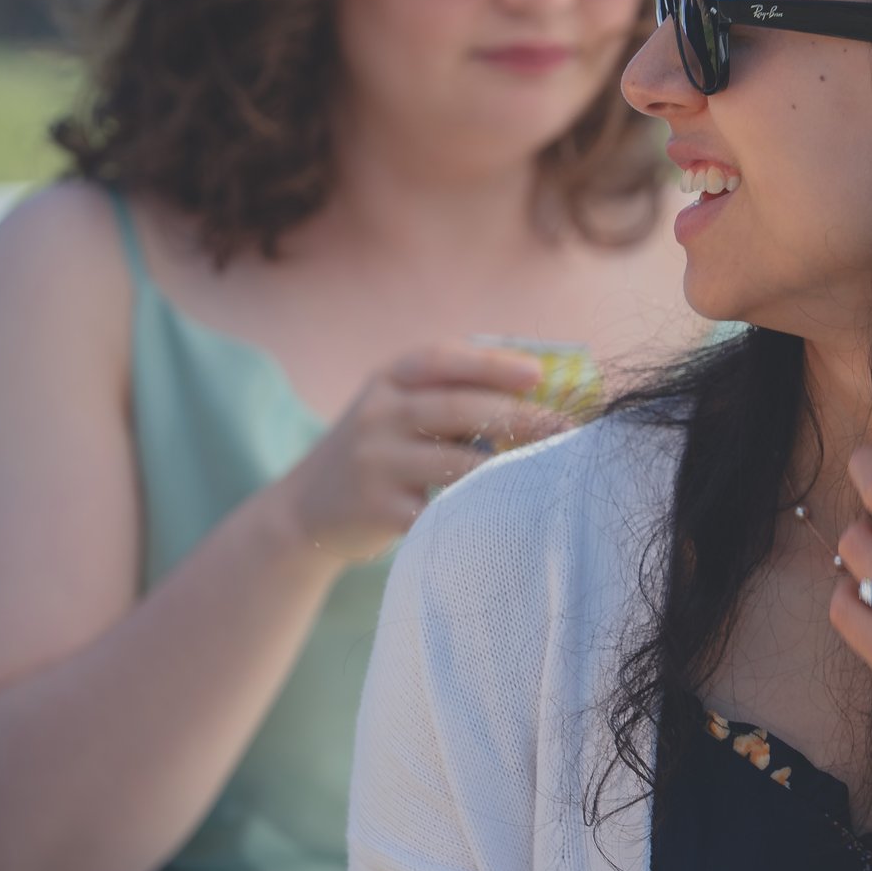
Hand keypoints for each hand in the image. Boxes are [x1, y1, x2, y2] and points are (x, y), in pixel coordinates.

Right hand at [271, 346, 569, 563]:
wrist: (305, 511)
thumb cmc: (380, 452)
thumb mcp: (396, 408)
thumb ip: (450, 393)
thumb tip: (541, 389)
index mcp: (388, 380)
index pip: (441, 359)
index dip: (491, 365)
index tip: (538, 374)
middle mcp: (377, 415)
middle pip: (457, 410)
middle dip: (519, 418)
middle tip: (566, 428)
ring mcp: (375, 463)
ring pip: (455, 463)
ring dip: (507, 468)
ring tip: (549, 470)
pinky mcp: (378, 510)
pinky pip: (440, 509)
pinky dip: (477, 509)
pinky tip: (511, 510)